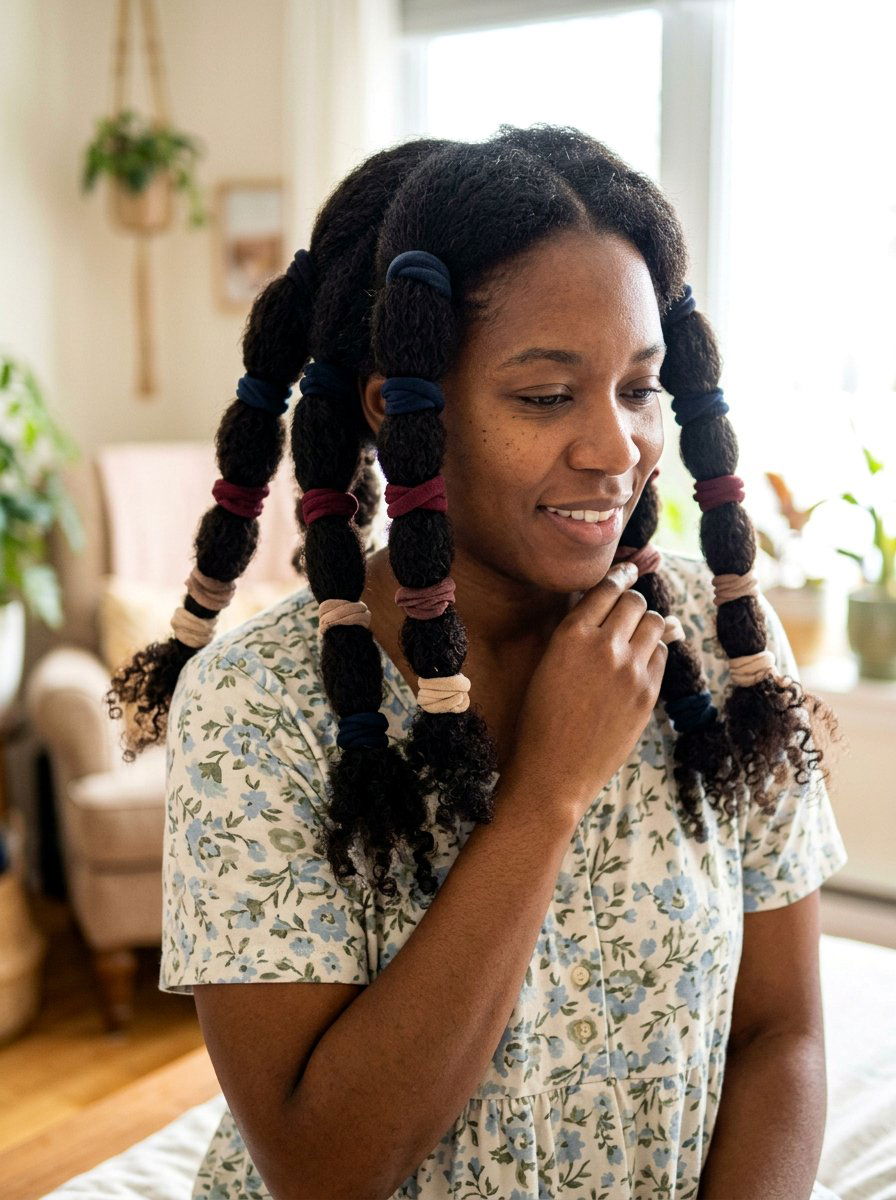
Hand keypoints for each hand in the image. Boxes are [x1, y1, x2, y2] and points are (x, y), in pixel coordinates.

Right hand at [503, 561, 667, 825]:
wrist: (554, 772)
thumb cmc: (540, 717)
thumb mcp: (547, 663)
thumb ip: (575, 631)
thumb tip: (606, 602)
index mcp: (571, 635)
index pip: (606, 589)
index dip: (620, 576)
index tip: (627, 570)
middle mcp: (604, 646)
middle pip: (635, 602)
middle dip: (633, 602)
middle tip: (629, 609)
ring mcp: (630, 671)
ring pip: (656, 623)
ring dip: (648, 623)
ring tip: (637, 633)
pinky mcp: (648, 694)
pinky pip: (662, 655)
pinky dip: (654, 651)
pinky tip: (641, 660)